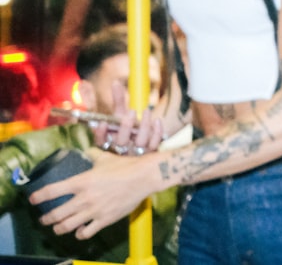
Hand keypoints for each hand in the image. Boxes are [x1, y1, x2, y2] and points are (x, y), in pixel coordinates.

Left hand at [32, 149, 160, 239]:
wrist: (144, 177)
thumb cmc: (125, 166)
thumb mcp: (106, 158)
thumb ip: (93, 155)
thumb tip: (87, 151)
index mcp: (82, 181)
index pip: (52, 191)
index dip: (39, 196)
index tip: (33, 199)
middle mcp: (84, 198)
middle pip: (56, 214)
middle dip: (46, 218)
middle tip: (44, 219)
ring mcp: (94, 211)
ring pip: (68, 226)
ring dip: (59, 228)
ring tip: (57, 228)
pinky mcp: (105, 219)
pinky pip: (87, 232)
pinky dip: (80, 233)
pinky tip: (80, 231)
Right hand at [91, 81, 163, 155]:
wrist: (145, 139)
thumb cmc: (127, 126)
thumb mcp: (120, 114)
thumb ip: (117, 100)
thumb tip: (111, 83)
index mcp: (109, 141)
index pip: (101, 141)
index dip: (100, 134)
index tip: (103, 122)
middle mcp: (122, 149)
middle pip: (122, 142)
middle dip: (125, 127)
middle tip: (131, 112)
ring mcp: (136, 151)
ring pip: (140, 143)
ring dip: (144, 127)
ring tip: (147, 111)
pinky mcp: (150, 151)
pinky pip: (154, 145)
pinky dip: (157, 133)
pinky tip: (157, 121)